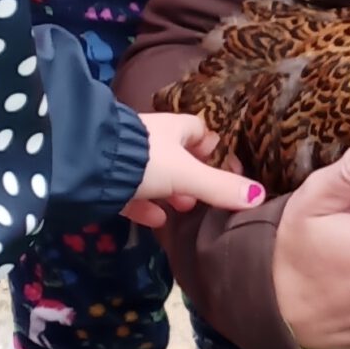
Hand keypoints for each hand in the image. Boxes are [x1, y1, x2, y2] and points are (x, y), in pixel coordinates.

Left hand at [123, 111, 265, 229]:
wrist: (89, 168)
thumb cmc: (145, 161)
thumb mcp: (187, 175)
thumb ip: (219, 186)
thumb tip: (260, 195)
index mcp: (172, 128)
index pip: (200, 130)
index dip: (214, 148)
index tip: (228, 169)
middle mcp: (151, 139)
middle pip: (178, 154)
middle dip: (193, 174)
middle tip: (205, 196)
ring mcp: (128, 159)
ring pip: (156, 174)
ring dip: (170, 190)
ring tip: (185, 209)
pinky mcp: (109, 180)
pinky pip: (133, 193)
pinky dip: (146, 205)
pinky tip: (157, 220)